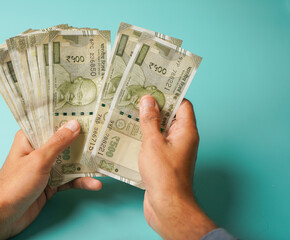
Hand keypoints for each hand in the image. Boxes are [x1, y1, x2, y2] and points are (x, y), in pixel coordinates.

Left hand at [0, 120, 101, 238]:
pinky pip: (69, 179)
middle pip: (62, 141)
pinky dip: (80, 181)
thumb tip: (74, 125)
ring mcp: (45, 168)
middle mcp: (37, 151)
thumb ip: (58, 143)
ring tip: (103, 159)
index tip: (85, 111)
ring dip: (84, 163)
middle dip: (81, 140)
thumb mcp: (39, 160)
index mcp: (29, 139)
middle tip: (101, 133)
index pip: (49, 122)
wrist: (4, 216)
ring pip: (68, 161)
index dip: (65, 117)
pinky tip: (94, 183)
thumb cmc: (15, 184)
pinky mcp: (50, 184)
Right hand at [138, 95, 215, 239]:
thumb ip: (150, 121)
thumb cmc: (164, 175)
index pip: (182, 104)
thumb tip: (148, 100)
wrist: (167, 206)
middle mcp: (183, 139)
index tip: (152, 86)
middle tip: (135, 97)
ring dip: (146, 123)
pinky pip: (155, 143)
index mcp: (186, 131)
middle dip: (154, 107)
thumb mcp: (153, 143)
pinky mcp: (164, 161)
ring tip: (127, 113)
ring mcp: (174, 151)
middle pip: (170, 116)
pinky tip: (128, 135)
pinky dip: (144, 138)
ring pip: (161, 130)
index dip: (169, 94)